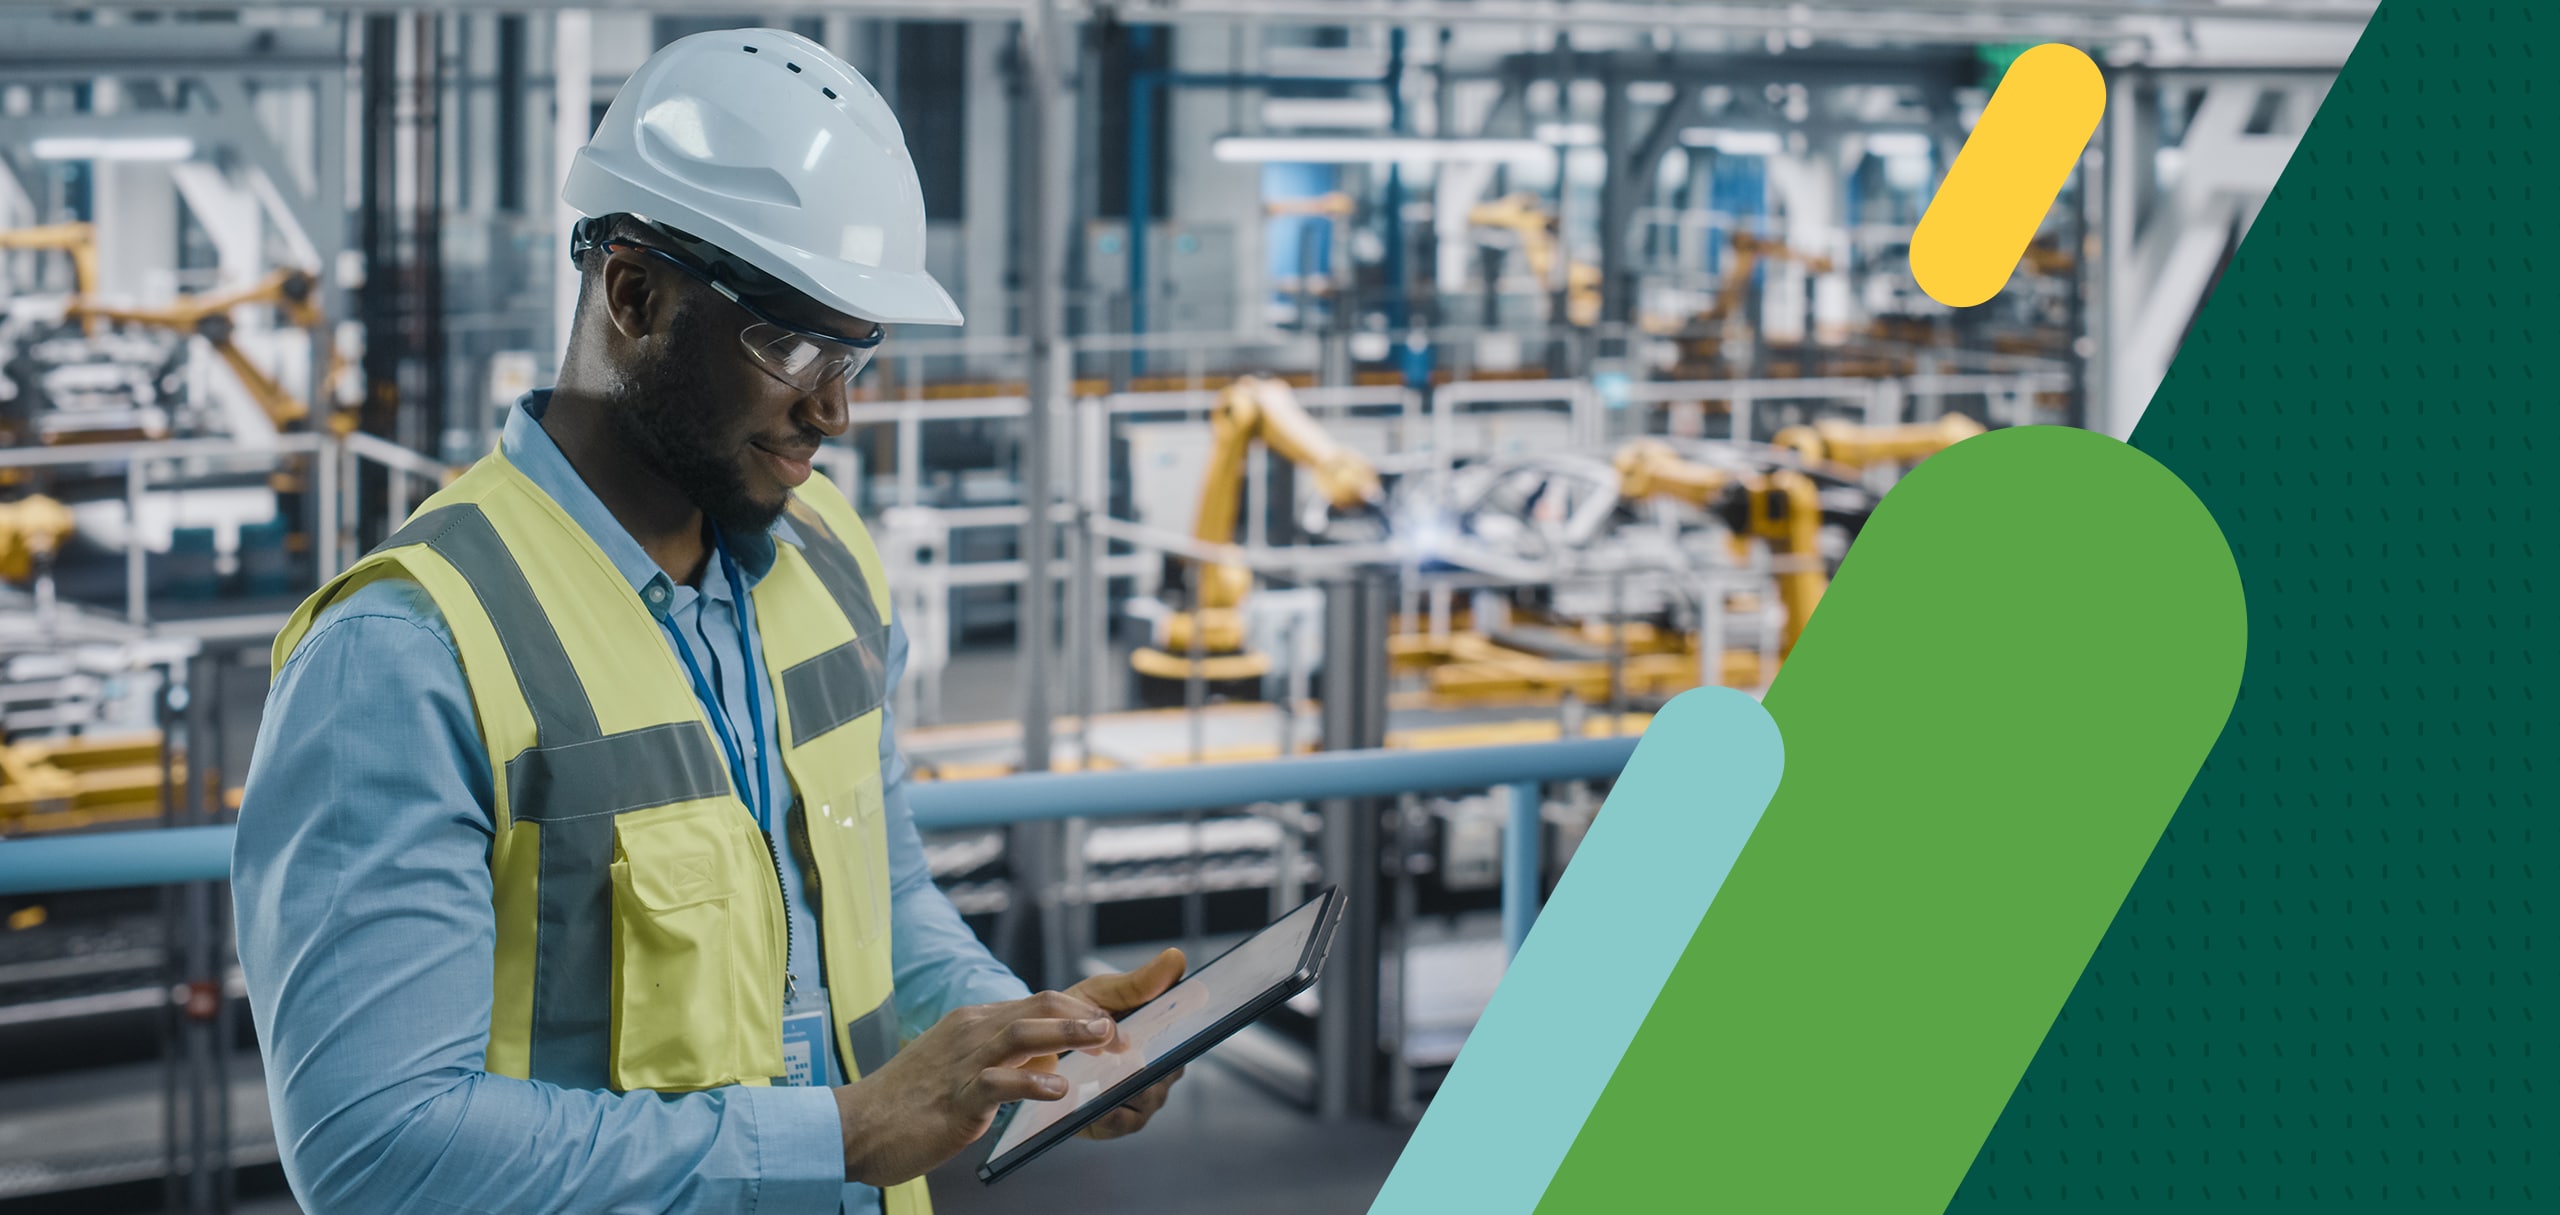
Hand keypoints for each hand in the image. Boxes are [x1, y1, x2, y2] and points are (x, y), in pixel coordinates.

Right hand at [832, 990, 1114, 1187]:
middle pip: (1039, 1006)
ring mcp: (963, 1062)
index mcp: (974, 1022)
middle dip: (1085, 1014)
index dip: (1081, 1007)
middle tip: (1120, 1031)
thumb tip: (1049, 1062)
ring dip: (1069, 1032)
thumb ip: (1000, 1059)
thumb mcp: (960, 1067)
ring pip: (1024, 1033)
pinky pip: (1000, 1083)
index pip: (1038, 1001)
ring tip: (1104, 1039)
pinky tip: (1059, 1090)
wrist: (856, 1125)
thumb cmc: (909, 1102)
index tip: (1113, 1021)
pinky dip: (1032, 1082)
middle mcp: (971, 1031)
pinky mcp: (956, 1097)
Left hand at [1063, 947, 1187, 1140]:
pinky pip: (1120, 1120)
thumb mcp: (1107, 993)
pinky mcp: (1116, 1123)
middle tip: (1128, 1048)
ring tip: (1104, 1070)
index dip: (1185, 1033)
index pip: (1186, 1038)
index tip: (1173, 1025)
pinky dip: (1107, 1109)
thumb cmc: (1080, 1015)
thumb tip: (1177, 957)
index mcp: (1165, 1039)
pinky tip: (1091, 1095)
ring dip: (1125, 1084)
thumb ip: (1141, 982)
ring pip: (1145, 1096)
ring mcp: (1142, 1102)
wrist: (1038, 1044)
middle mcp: (1161, 1073)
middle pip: (1167, 1071)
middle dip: (1150, 1061)